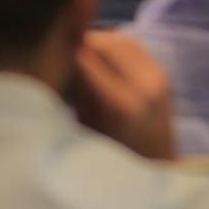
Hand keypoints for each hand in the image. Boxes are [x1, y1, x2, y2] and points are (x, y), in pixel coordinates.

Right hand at [70, 30, 175, 160]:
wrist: (157, 169)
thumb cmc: (112, 158)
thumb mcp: (87, 131)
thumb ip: (78, 95)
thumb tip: (61, 58)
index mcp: (123, 105)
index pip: (88, 60)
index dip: (65, 50)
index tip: (47, 50)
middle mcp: (145, 84)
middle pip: (107, 43)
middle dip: (80, 40)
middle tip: (58, 47)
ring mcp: (158, 76)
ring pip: (120, 39)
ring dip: (97, 40)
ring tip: (75, 50)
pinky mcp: (162, 72)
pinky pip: (133, 45)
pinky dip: (113, 44)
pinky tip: (97, 54)